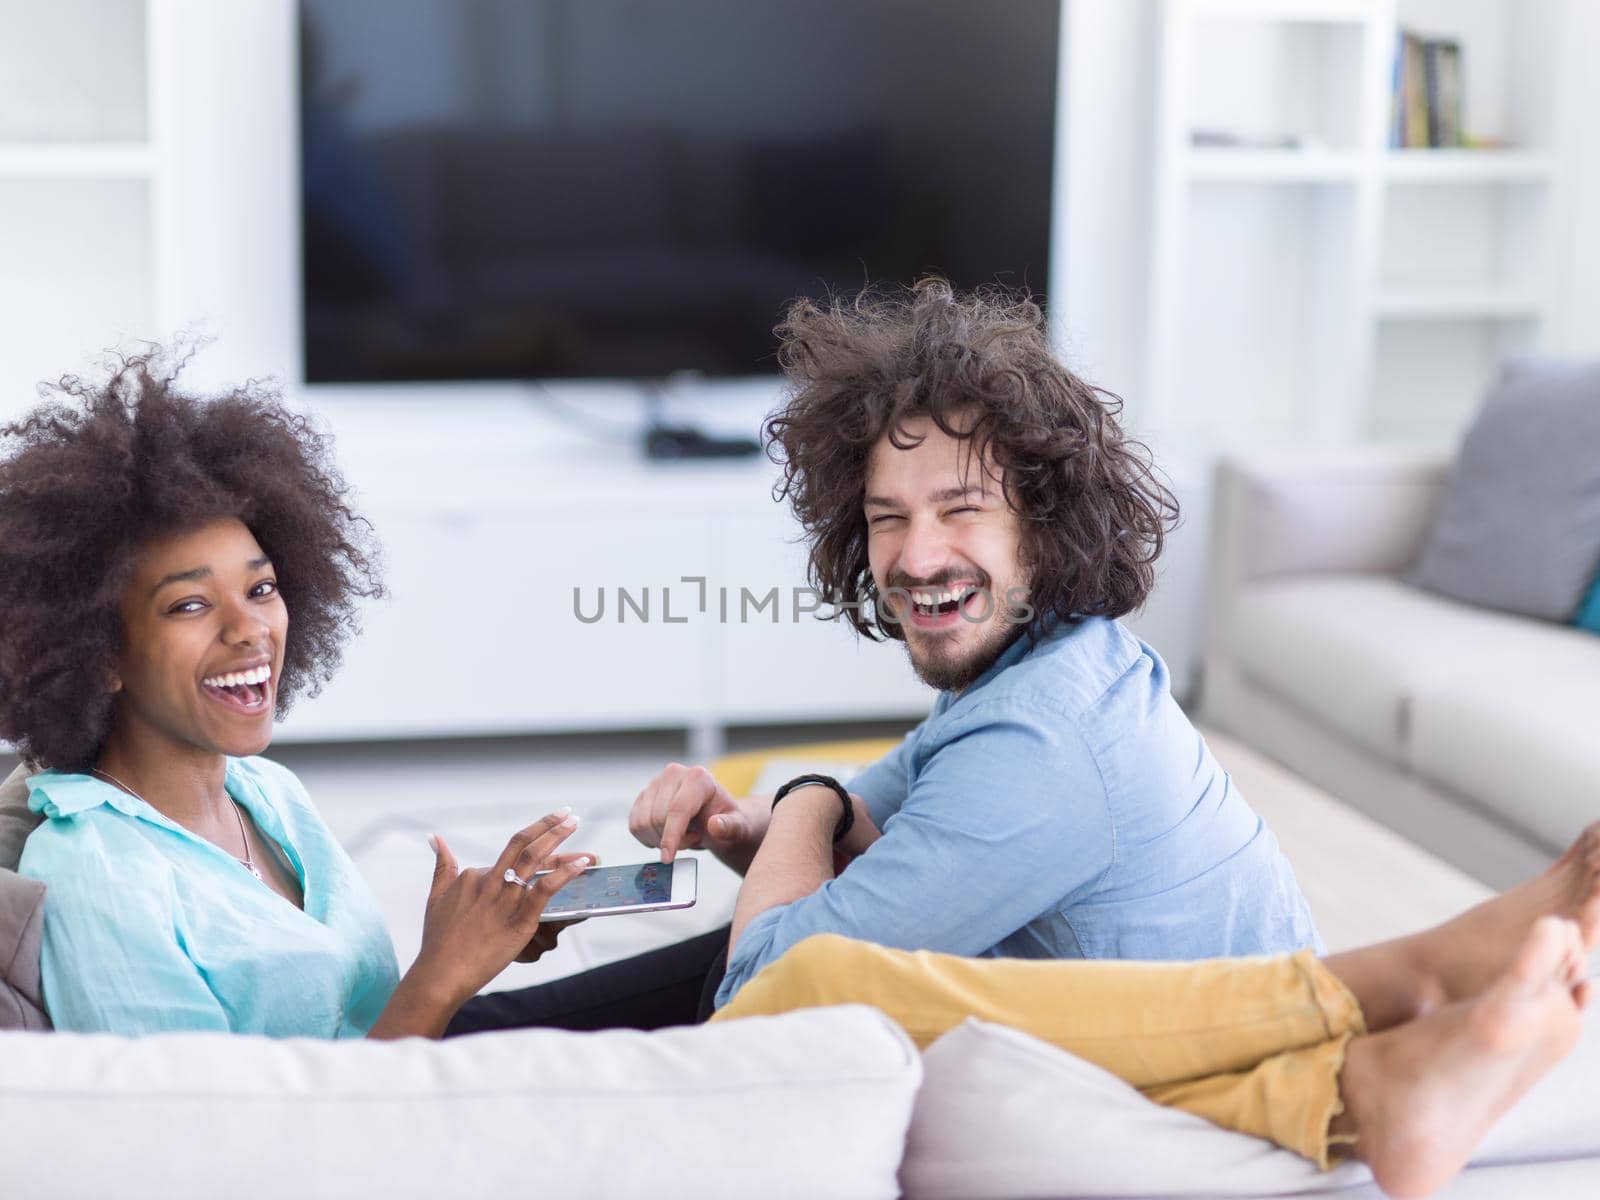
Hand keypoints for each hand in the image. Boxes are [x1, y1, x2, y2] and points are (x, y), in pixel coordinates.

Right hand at [410, 812, 590, 1008]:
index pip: (505, 857)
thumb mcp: (436, 897)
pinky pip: (546, 890)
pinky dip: (565, 873)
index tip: (545, 840)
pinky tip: (582, 863)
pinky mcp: (519, 920)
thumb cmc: (438, 942)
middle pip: (522, 845)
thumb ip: (442, 866)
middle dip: (548, 825)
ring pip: (536, 861)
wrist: (440, 975)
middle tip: (567, 813)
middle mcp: (490, 883)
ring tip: (574, 823)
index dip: (528, 849)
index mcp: (472, 876)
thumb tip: (435, 837)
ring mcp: (505, 901)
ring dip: (558, 839)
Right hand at [629, 762, 760, 863]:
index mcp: (698, 777)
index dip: (671, 836)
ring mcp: (655, 784)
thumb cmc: (727, 821)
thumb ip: (730, 827)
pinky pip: (634, 826)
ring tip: (683, 835)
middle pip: (658, 818)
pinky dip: (648, 838)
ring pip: (643, 823)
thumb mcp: (738, 827)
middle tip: (694, 838)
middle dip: (673, 840)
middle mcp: (674, 774)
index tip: (668, 858)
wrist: (715, 818)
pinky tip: (667, 835)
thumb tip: (715, 825)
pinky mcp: (643, 796)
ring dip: (660, 839)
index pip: (677, 809)